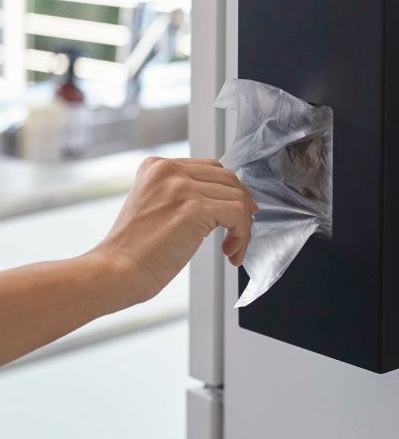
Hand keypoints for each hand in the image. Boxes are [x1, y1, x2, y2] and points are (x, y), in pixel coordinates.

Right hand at [95, 157, 257, 306]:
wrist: (114, 272)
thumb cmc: (131, 251)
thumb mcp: (152, 207)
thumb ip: (178, 195)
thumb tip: (218, 200)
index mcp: (156, 166)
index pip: (210, 168)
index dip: (229, 191)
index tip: (236, 213)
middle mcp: (169, 170)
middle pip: (227, 178)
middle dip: (241, 205)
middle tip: (240, 231)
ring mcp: (182, 187)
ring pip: (237, 197)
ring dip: (243, 226)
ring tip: (233, 248)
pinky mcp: (195, 209)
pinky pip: (238, 214)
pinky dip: (242, 234)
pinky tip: (231, 251)